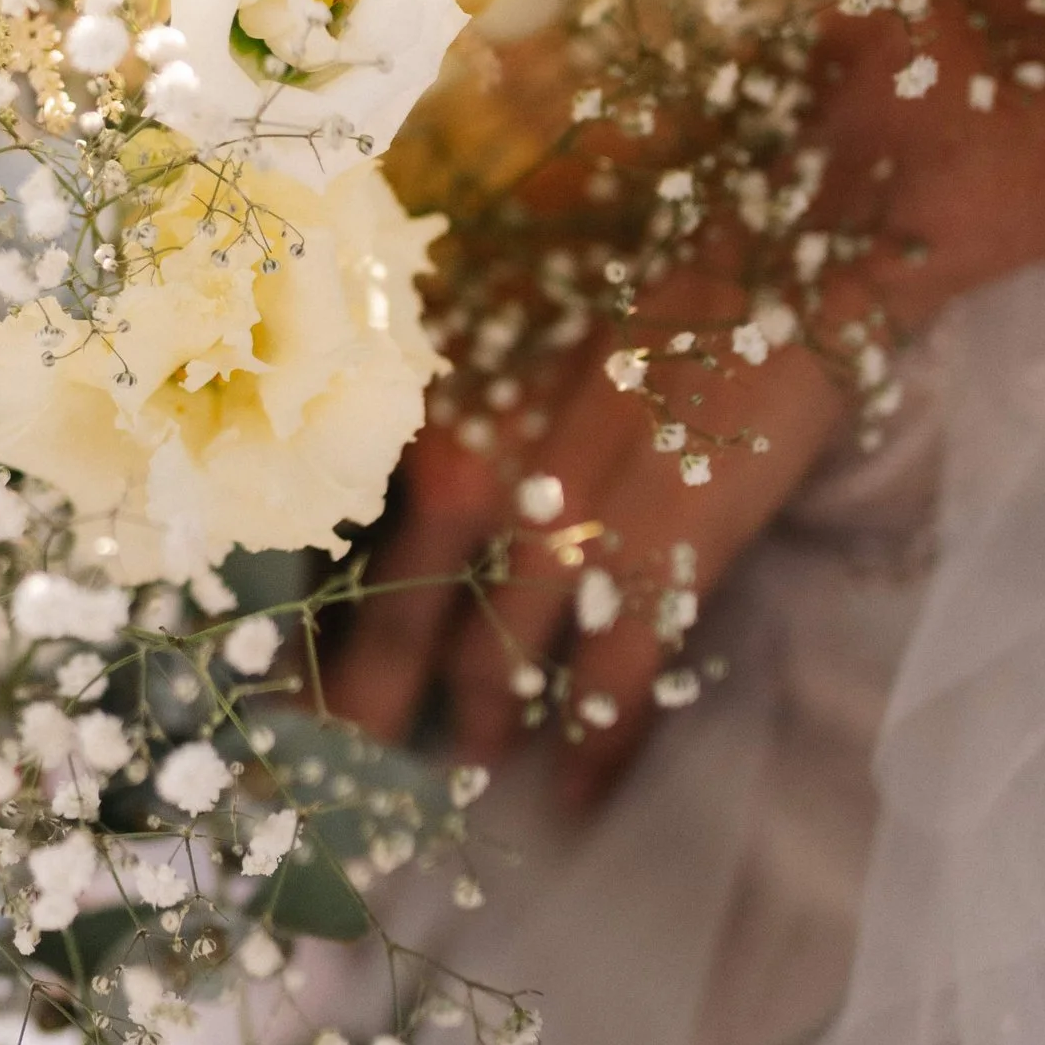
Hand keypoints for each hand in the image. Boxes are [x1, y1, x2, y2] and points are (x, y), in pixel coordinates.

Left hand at [330, 266, 854, 803]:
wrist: (773, 245)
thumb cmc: (627, 254)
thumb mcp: (491, 304)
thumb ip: (429, 389)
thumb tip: (385, 469)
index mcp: (418, 413)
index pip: (336, 550)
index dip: (304, 636)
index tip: (272, 711)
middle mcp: (470, 480)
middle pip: (394, 630)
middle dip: (362, 721)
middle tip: (335, 793)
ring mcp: (564, 528)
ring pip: (495, 666)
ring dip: (478, 735)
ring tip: (463, 789)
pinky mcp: (658, 559)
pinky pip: (613, 680)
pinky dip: (595, 747)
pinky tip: (579, 799)